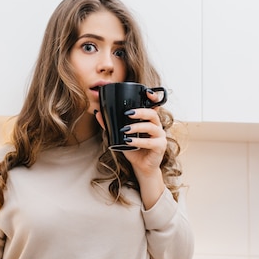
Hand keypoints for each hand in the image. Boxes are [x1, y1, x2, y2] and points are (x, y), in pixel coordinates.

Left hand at [95, 91, 166, 207]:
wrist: (141, 166)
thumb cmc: (133, 148)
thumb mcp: (120, 135)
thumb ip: (110, 125)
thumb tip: (98, 113)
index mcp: (149, 120)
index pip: (154, 105)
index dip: (153, 97)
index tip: (147, 92)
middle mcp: (157, 126)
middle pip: (152, 113)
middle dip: (140, 112)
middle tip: (127, 113)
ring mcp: (160, 136)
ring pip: (151, 127)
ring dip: (137, 127)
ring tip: (125, 129)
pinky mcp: (160, 147)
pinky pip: (150, 142)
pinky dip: (138, 140)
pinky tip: (129, 141)